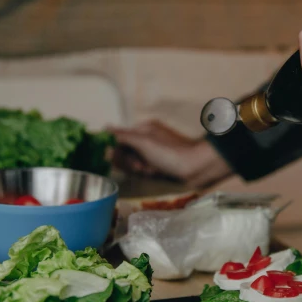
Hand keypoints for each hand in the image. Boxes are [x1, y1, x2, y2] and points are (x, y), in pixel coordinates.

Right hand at [110, 119, 232, 187]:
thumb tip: (103, 129)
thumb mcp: (143, 142)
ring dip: (139, 168)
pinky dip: (148, 173)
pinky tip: (156, 173)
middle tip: (141, 165)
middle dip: (129, 162)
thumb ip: (122, 136)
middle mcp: (147, 139)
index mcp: (143, 129)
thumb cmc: (170, 153)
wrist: (198, 168)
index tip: (116, 158)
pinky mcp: (160, 166)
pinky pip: (145, 170)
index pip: (118, 139)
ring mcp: (154, 153)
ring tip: (150, 169)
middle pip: (124, 153)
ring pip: (134, 163)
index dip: (116, 150)